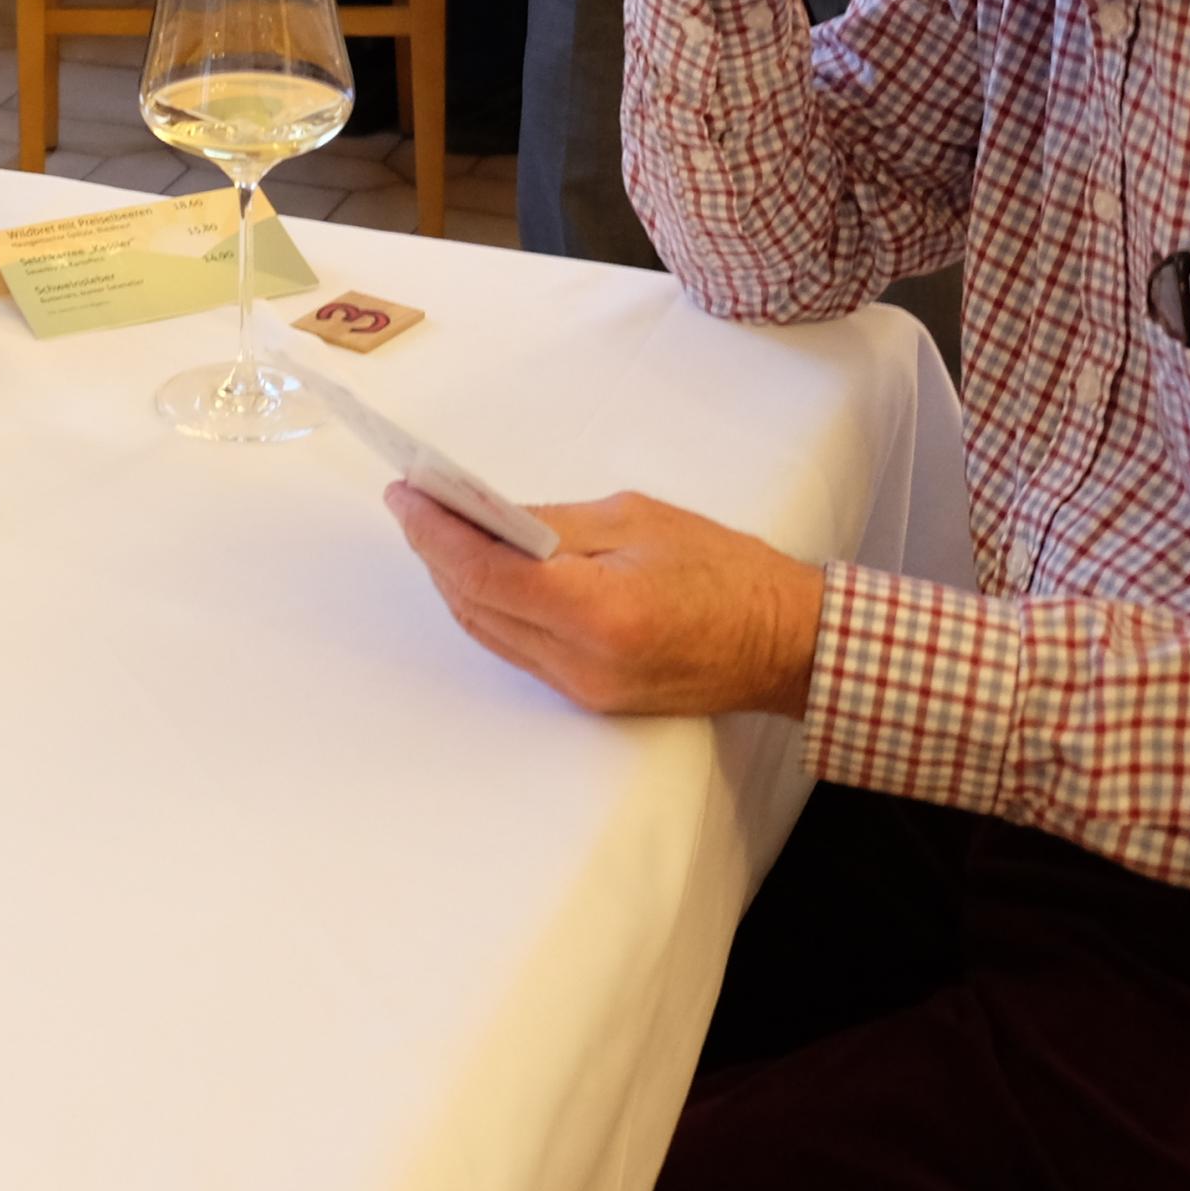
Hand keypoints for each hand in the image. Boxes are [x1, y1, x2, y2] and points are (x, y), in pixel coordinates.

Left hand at [386, 485, 822, 715]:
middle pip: (475, 605)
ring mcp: (583, 689)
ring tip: (435, 528)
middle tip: (413, 502)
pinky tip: (479, 570)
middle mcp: (582, 663)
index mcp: (599, 612)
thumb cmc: (728, 572)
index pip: (486, 573)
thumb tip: (484, 515)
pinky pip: (516, 648)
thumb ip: (553, 524)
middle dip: (434, 552)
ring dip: (454, 581)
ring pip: (488, 631)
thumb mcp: (638, 521)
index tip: (405, 494)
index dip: (434, 532)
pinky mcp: (588, 696)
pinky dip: (488, 606)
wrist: (784, 643)